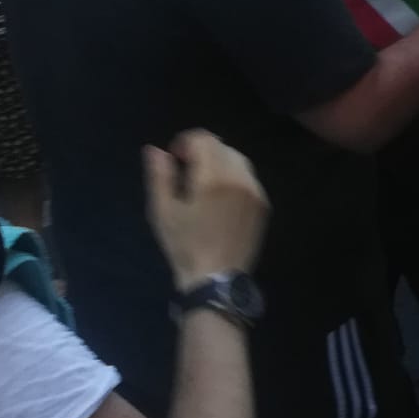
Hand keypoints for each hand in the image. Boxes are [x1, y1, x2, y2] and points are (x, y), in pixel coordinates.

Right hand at [144, 131, 268, 290]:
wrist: (216, 278)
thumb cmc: (185, 246)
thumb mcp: (163, 212)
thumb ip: (160, 176)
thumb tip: (155, 150)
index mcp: (213, 178)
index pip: (205, 139)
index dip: (186, 141)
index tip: (175, 157)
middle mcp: (240, 178)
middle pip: (222, 147)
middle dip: (202, 150)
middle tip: (185, 169)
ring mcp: (256, 191)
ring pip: (238, 159)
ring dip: (219, 161)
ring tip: (202, 182)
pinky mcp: (263, 203)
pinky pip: (249, 177)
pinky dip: (234, 176)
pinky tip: (220, 196)